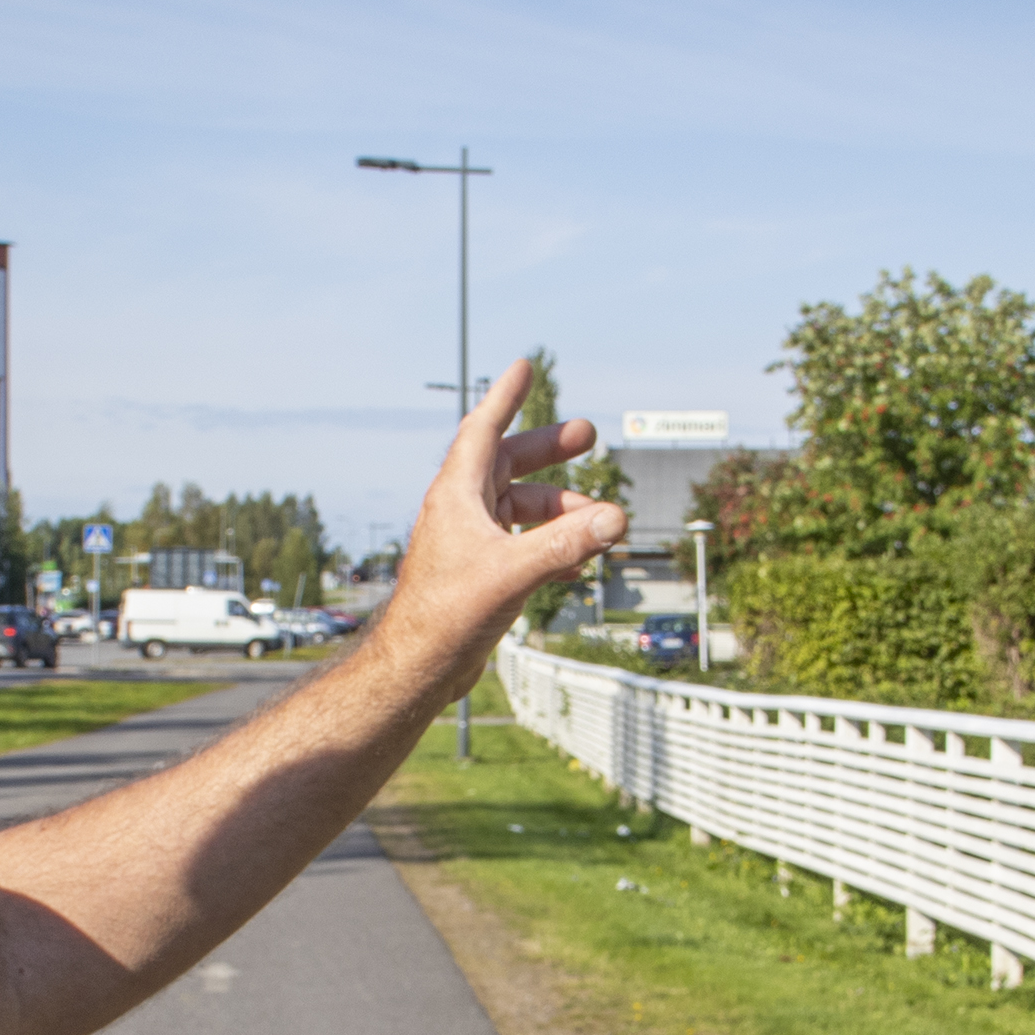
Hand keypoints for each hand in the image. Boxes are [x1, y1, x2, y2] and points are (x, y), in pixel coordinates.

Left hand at [371, 360, 627, 695]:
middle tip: (588, 436)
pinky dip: (553, 544)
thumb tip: (615, 519)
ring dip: (561, 512)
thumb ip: (566, 544)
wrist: (418, 668)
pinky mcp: (481, 573)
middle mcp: (461, 511)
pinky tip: (579, 562)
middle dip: (549, 450)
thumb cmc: (447, 616)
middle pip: (509, 463)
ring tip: (602, 526)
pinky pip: (524, 544)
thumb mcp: (514, 572)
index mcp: (457, 495)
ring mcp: (471, 542)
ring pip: (522, 509)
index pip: (483, 430)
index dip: (505, 397)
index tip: (523, 367)